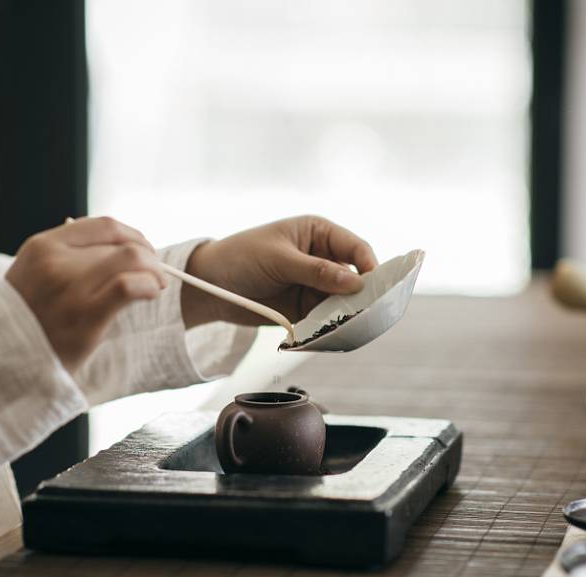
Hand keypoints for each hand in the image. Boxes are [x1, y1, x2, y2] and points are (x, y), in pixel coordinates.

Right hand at [6, 217, 165, 372]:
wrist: (0, 360)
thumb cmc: (29, 318)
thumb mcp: (36, 275)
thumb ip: (72, 258)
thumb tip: (128, 249)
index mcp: (43, 247)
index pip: (105, 226)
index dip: (134, 236)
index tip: (144, 250)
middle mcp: (55, 262)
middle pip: (122, 245)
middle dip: (148, 258)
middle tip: (156, 274)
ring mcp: (69, 289)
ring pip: (131, 259)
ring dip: (154, 271)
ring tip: (156, 285)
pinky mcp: (84, 316)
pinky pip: (128, 286)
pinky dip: (149, 286)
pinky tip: (151, 294)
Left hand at [182, 215, 377, 326]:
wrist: (209, 286)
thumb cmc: (241, 256)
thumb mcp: (279, 259)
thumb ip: (317, 271)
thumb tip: (356, 282)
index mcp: (318, 233)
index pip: (355, 248)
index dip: (369, 266)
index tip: (376, 287)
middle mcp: (322, 258)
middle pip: (354, 279)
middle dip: (359, 296)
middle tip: (364, 314)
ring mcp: (315, 285)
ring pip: (342, 302)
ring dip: (344, 315)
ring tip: (344, 328)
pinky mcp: (305, 308)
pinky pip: (325, 319)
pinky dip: (328, 328)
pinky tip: (328, 335)